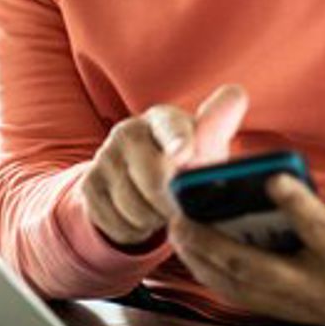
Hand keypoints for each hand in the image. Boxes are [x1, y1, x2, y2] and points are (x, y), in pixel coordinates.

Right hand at [80, 85, 247, 248]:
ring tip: (162, 209)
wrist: (145, 177)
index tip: (183, 154)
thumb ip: (219, 125)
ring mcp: (105, 157)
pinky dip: (134, 231)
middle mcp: (129, 131)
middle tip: (182, 208)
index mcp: (163, 118)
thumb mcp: (208, 146)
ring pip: (135, 209)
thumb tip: (236, 94)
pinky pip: (116, 224)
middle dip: (173, 205)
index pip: (170, 128)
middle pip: (154, 182)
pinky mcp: (88, 184)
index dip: (178, 141)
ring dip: (154, 221)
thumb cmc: (188, 160)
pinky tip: (142, 216)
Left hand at [168, 155, 324, 325]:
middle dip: (217, 243)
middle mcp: (315, 283)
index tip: (273, 178)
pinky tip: (189, 252)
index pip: (319, 229)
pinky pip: (237, 296)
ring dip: (202, 260)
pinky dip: (208, 275)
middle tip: (185, 216)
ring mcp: (293, 302)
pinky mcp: (279, 310)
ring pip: (240, 286)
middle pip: (260, 267)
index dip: (297, 204)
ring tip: (176, 230)